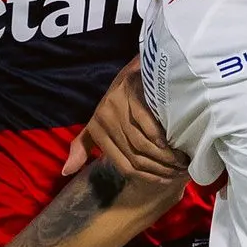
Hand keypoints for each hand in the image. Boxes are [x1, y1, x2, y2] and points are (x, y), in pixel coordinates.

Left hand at [62, 56, 187, 182]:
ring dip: (164, 157)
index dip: (145, 176)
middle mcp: (104, 118)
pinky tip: (175, 144)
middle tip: (178, 172)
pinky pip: (148, 125)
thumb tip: (66, 172)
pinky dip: (161, 139)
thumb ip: (84, 146)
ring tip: (180, 162)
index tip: (164, 180)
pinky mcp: (133, 93)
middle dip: (159, 169)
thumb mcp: (98, 122)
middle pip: (135, 156)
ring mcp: (118, 105)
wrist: (138, 66)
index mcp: (97, 129)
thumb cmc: (120, 98)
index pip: (123, 164)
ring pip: (142, 144)